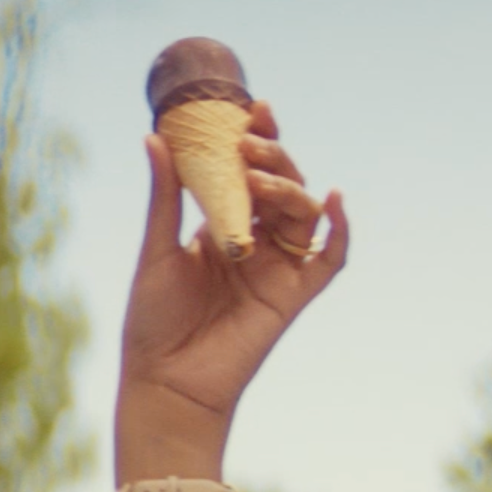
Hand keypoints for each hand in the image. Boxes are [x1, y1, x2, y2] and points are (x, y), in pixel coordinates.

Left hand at [117, 101, 349, 440]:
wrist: (165, 380)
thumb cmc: (153, 321)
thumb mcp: (156, 250)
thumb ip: (165, 197)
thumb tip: (155, 137)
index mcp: (223, 227)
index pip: (249, 175)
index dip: (256, 142)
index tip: (253, 111)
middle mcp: (255, 243)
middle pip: (280, 188)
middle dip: (271, 159)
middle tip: (250, 143)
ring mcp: (277, 269)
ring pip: (302, 214)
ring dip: (288, 189)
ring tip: (258, 179)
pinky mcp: (293, 297)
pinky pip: (329, 260)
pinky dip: (338, 230)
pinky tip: (333, 199)